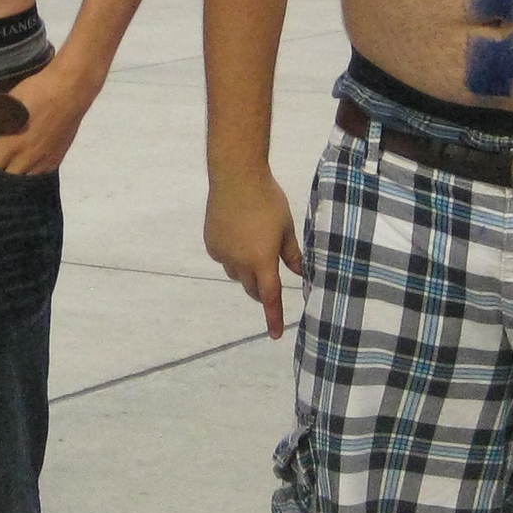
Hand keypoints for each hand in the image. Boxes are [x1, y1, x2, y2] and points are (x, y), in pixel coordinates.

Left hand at [0, 56, 94, 175]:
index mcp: (10, 145)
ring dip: (13, 170)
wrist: (69, 90)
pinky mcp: (54, 160)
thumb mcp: (6, 106)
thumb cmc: (35, 92)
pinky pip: (37, 174)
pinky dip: (29, 170)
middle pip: (3, 176)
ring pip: (20, 178)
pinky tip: (27, 157)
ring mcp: (43, 161)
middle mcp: (27, 158)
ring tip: (10, 157)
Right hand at [205, 167, 304, 337]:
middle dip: (261, 289)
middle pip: (252, 289)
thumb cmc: (268, 200)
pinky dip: (232, 255)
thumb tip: (301, 273)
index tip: (275, 335)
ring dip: (247, 270)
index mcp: (262, 260)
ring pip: (237, 274)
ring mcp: (222, 254)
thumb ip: (293, 255)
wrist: (235, 177)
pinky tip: (237, 234)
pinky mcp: (211, 244)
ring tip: (253, 242)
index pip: (270, 297)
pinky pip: (224, 259)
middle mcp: (240, 262)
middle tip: (270, 273)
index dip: (274, 317)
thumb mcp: (286, 228)